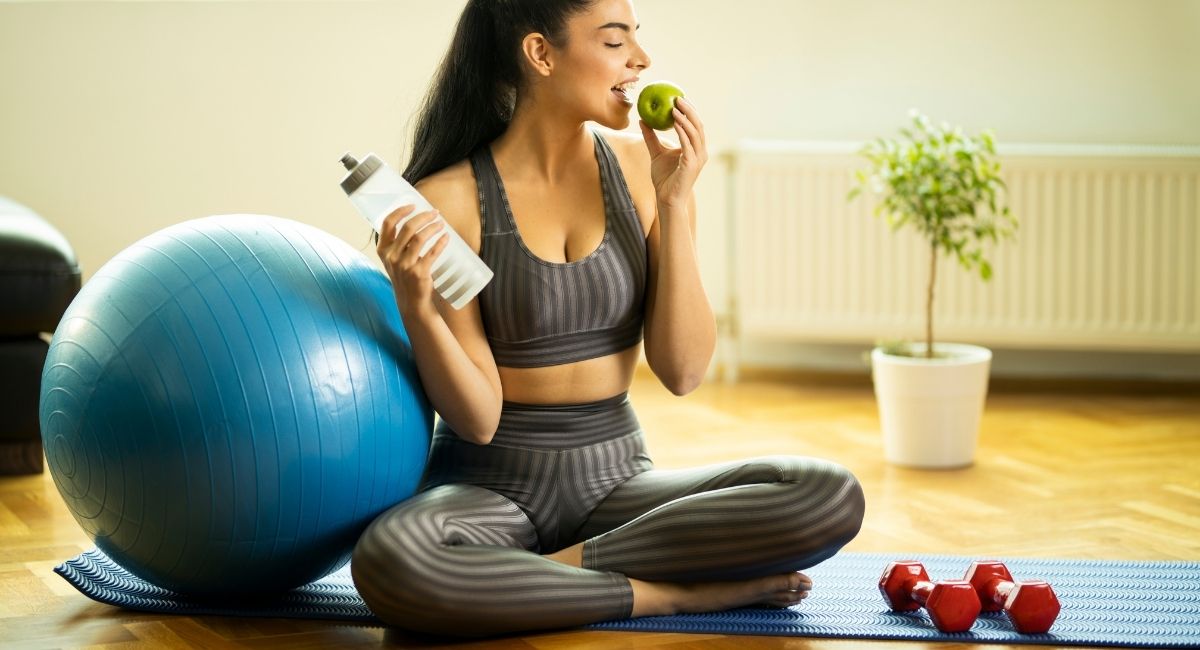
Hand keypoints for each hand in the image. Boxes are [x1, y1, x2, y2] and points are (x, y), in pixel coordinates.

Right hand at [376, 205, 449, 319]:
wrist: (411, 301)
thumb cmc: (404, 276)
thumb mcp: (393, 259)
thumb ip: (397, 243)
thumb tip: (415, 220)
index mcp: (383, 250)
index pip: (388, 223)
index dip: (401, 211)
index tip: (413, 205)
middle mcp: (392, 256)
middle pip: (407, 227)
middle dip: (423, 216)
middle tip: (434, 213)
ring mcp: (405, 265)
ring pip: (420, 238)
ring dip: (433, 227)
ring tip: (441, 224)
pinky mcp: (419, 272)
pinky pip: (432, 252)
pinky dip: (441, 242)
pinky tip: (446, 237)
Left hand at [639, 97, 707, 210]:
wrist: (666, 198)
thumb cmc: (664, 178)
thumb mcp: (656, 153)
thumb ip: (651, 137)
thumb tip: (642, 120)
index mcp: (695, 148)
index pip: (695, 125)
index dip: (689, 111)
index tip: (678, 98)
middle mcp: (700, 152)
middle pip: (698, 125)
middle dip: (689, 110)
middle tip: (677, 98)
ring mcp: (698, 158)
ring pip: (695, 133)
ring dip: (685, 118)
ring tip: (674, 108)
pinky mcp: (692, 164)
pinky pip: (688, 144)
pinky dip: (682, 131)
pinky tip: (674, 122)